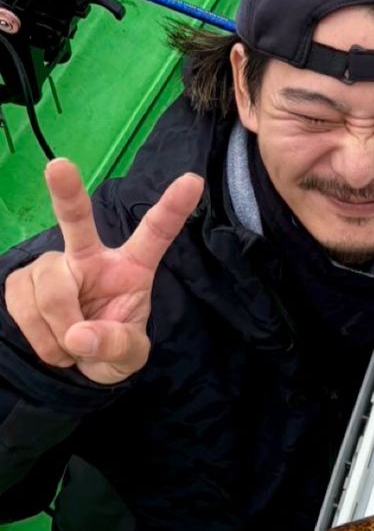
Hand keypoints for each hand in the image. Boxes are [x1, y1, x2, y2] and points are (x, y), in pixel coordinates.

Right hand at [4, 159, 204, 384]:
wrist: (79, 364)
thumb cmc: (113, 348)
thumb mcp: (129, 355)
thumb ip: (116, 345)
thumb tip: (79, 336)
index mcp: (132, 268)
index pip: (154, 234)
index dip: (172, 208)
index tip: (193, 181)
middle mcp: (91, 257)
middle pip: (77, 222)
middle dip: (66, 192)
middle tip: (59, 166)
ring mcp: (54, 265)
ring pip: (50, 290)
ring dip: (59, 330)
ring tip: (73, 347)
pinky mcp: (22, 280)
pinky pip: (22, 305)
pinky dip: (39, 335)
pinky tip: (54, 344)